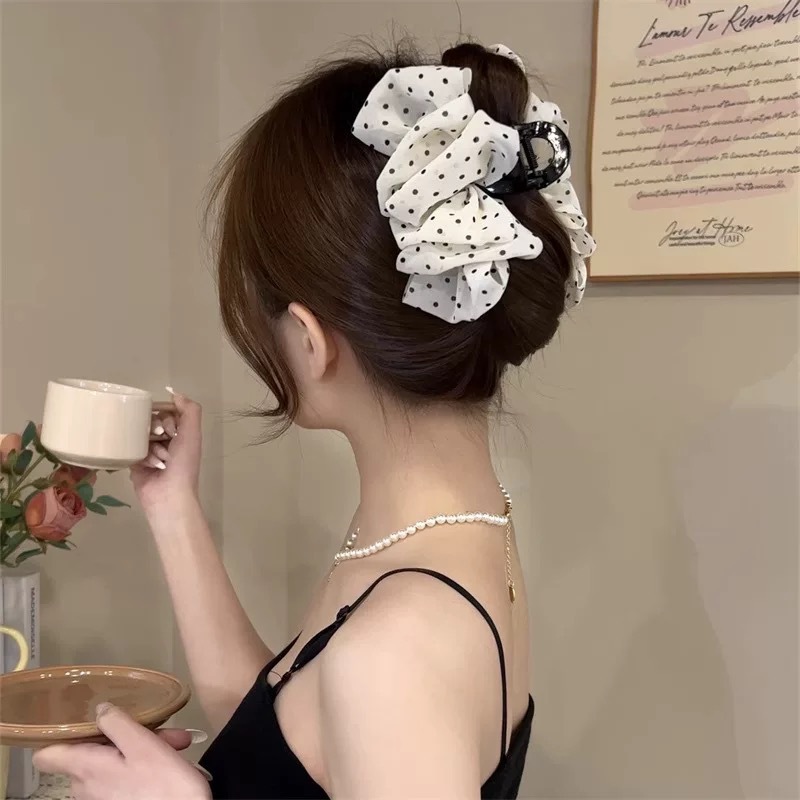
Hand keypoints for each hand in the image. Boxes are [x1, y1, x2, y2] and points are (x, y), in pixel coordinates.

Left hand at [33, 704, 209, 799]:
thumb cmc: (163, 786)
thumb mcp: (143, 745)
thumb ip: (117, 723)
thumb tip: (101, 710)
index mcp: (85, 768)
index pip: (47, 755)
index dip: (58, 735)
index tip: (78, 719)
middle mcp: (85, 786)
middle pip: (91, 751)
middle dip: (125, 734)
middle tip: (158, 729)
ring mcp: (100, 798)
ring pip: (112, 761)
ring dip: (141, 747)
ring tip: (174, 743)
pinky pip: (123, 777)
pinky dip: (143, 765)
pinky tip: (171, 758)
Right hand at [130, 390, 201, 516]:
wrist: (169, 494)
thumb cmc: (183, 464)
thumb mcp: (193, 433)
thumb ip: (190, 410)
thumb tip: (174, 392)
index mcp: (182, 433)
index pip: (166, 412)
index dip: (166, 417)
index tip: (169, 429)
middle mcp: (166, 440)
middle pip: (151, 422)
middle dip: (157, 431)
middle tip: (162, 441)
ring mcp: (150, 451)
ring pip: (140, 435)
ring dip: (151, 447)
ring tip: (161, 460)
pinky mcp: (135, 461)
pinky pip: (132, 449)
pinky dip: (143, 457)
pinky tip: (151, 467)